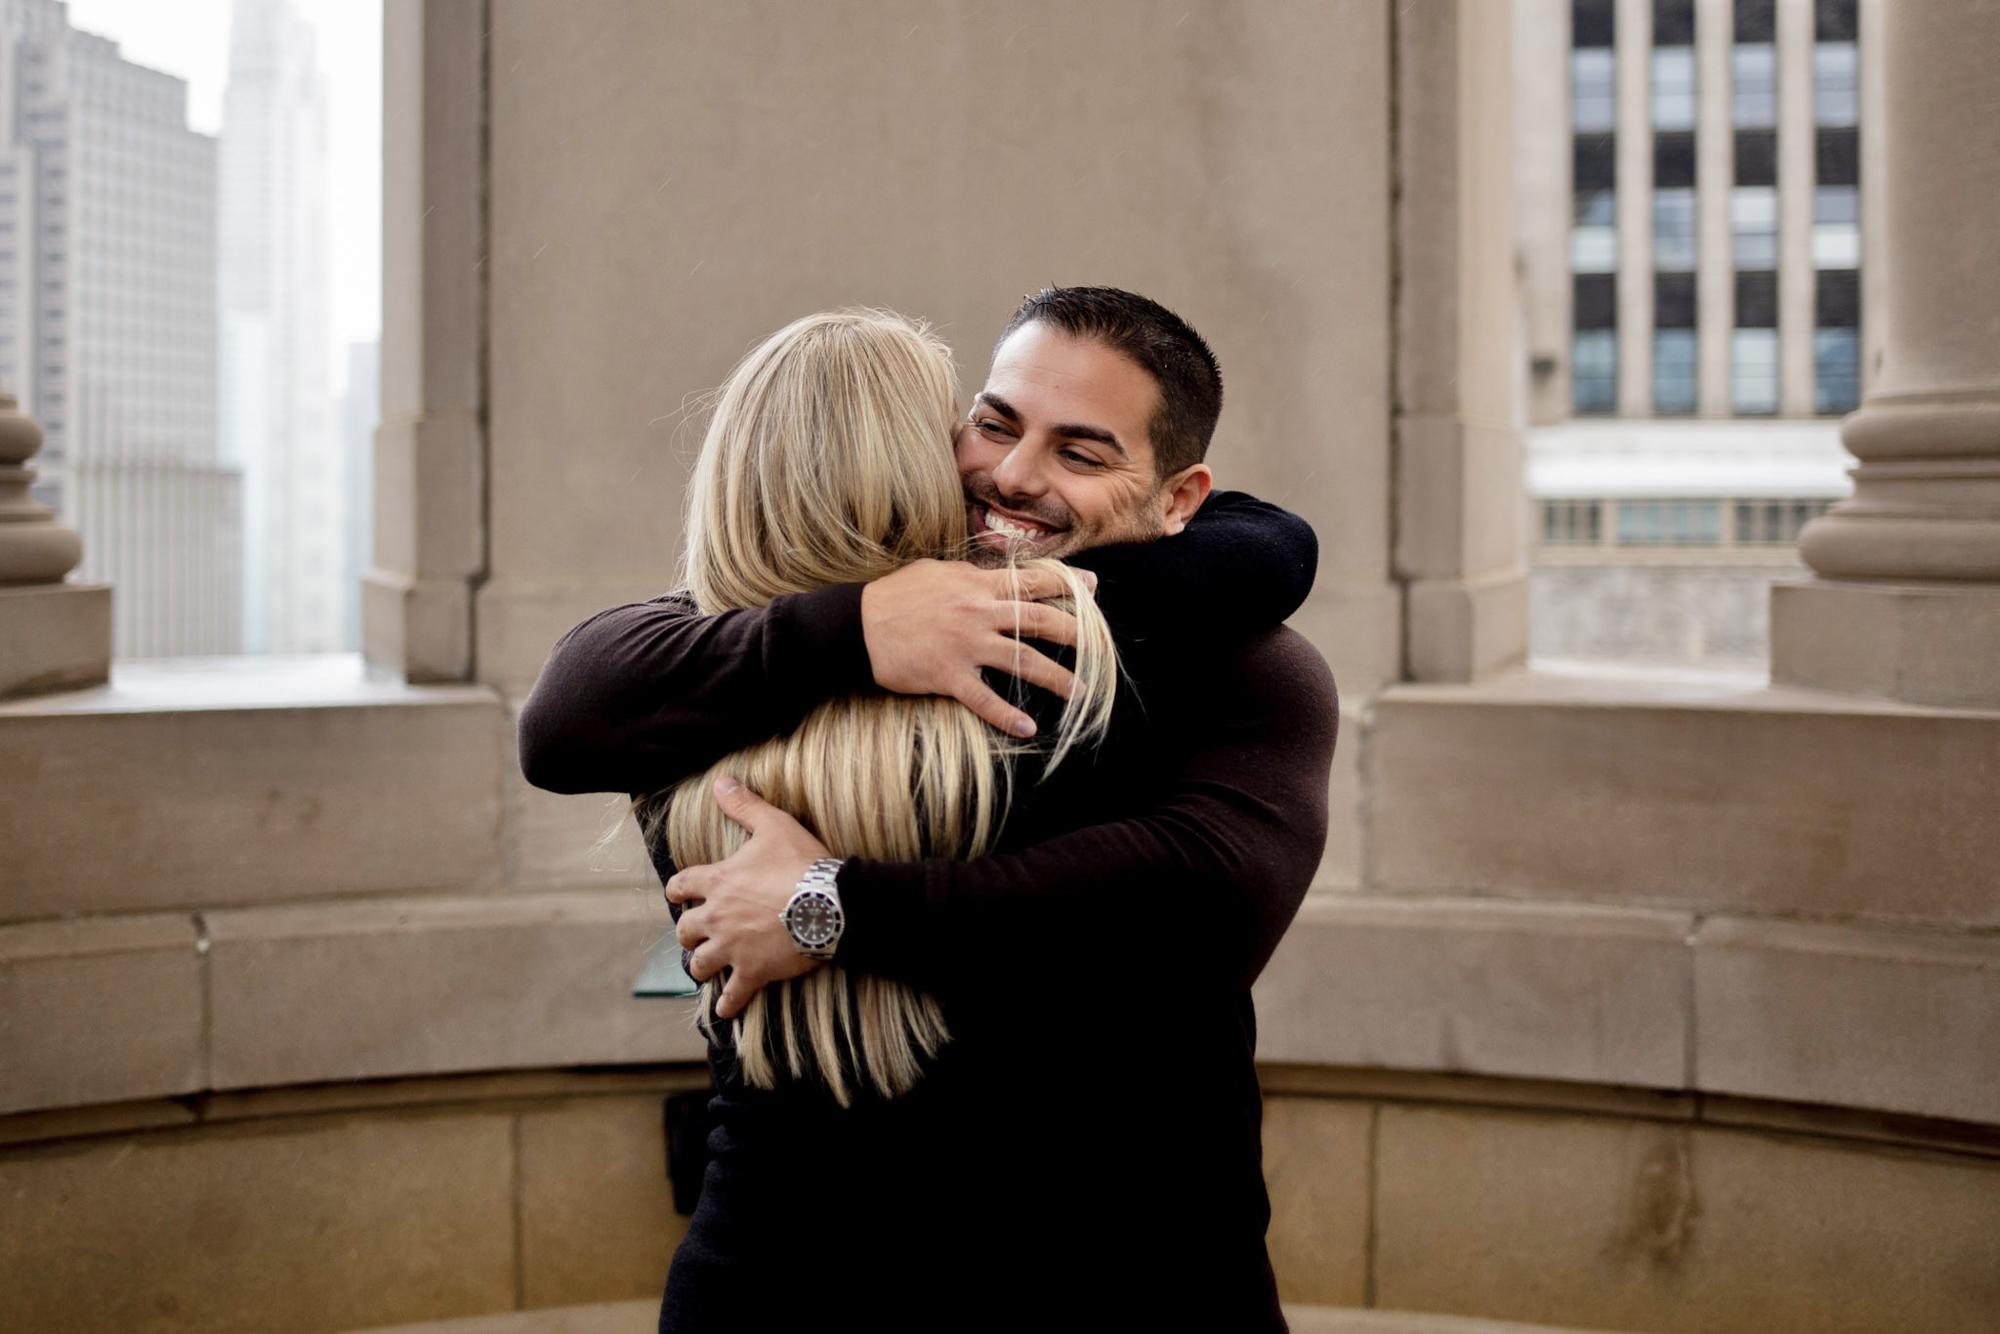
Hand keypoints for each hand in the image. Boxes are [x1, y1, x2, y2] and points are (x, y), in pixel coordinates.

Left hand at [667, 777, 830, 1019]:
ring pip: (699, 964)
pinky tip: (726, 1009)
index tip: (680, 894)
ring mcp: (732, 947)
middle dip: (688, 931)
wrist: (831, 905)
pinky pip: (732, 994)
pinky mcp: (753, 971)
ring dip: (701, 964)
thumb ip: (744, 805)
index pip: (681, 885)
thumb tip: (721, 782)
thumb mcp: (774, 825)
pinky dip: (728, 1003)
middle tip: (696, 932)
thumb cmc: (802, 864)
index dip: (678, 889)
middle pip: (685, 930)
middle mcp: (717, 917)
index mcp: (718, 882)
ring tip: (706, 966)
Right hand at [860, 559, 1094, 737]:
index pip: (1032, 580)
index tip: (1094, 587)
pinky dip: (1007, 716)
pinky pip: (985, 699)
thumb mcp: (936, 572)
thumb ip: (970, 574)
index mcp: (977, 584)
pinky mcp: (949, 676)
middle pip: (1040, 620)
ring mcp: (966, 646)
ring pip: (1023, 661)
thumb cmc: (895, 596)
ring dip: (1057, 678)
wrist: (857, 626)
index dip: (1068, 584)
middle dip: (1077, 632)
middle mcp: (979, 613)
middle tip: (1101, 644)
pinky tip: (1027, 727)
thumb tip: (994, 575)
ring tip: (1081, 692)